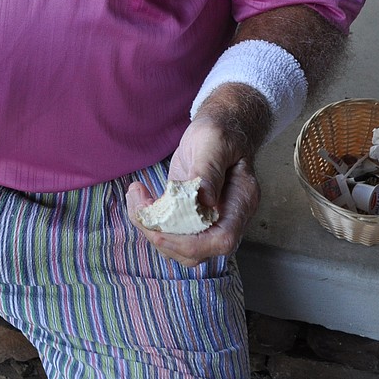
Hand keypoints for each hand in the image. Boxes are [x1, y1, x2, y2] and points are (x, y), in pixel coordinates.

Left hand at [126, 91, 263, 265]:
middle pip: (198, 251)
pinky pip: (171, 230)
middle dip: (163, 237)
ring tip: (136, 198)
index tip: (160, 231)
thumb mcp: (214, 142)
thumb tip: (204, 201)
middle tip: (140, 209)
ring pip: (180, 246)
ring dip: (152, 229)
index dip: (191, 244)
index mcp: (241, 201)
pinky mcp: (190, 214)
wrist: (221, 127)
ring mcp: (209, 218)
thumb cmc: (220, 130)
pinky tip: (139, 195)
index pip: (222, 240)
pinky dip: (150, 220)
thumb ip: (208, 170)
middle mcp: (228, 216)